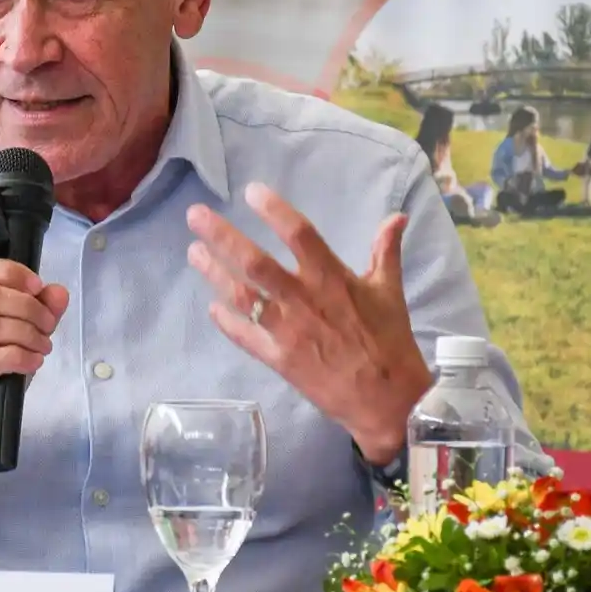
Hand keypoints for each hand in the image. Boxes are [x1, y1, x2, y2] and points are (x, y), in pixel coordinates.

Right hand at [0, 258, 68, 465]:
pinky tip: (32, 363)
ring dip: (25, 333)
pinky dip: (18, 357)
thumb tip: (58, 293)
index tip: (37, 287)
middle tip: (47, 325)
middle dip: (26, 305)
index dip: (9, 271)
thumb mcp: (10, 344)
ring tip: (43, 347)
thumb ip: (34, 316)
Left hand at [186, 182, 430, 465]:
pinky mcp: (278, 359)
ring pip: (242, 296)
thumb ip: (386, 251)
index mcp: (333, 279)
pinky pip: (244, 336)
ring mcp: (287, 331)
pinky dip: (225, 321)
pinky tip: (211, 307)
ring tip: (193, 252)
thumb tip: (396, 218)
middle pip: (255, 262)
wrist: (388, 400)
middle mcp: (304, 300)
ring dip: (214, 273)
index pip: (300, 234)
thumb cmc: (388, 342)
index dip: (274, 210)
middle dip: (222, 237)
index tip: (251, 191)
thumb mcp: (390, 292)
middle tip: (195, 216)